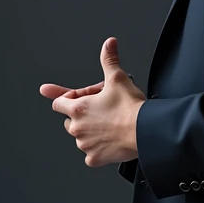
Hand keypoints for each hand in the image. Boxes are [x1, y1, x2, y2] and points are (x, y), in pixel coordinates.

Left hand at [39, 37, 146, 166]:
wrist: (144, 131)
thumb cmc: (130, 109)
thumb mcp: (118, 78)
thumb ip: (109, 60)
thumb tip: (109, 44)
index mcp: (78, 108)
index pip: (58, 103)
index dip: (65, 98)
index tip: (70, 98)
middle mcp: (77, 128)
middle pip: (69, 121)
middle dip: (81, 115)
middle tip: (99, 110)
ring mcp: (85, 144)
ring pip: (81, 137)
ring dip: (90, 131)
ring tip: (108, 123)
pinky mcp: (95, 158)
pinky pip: (91, 154)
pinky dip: (98, 149)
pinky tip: (110, 140)